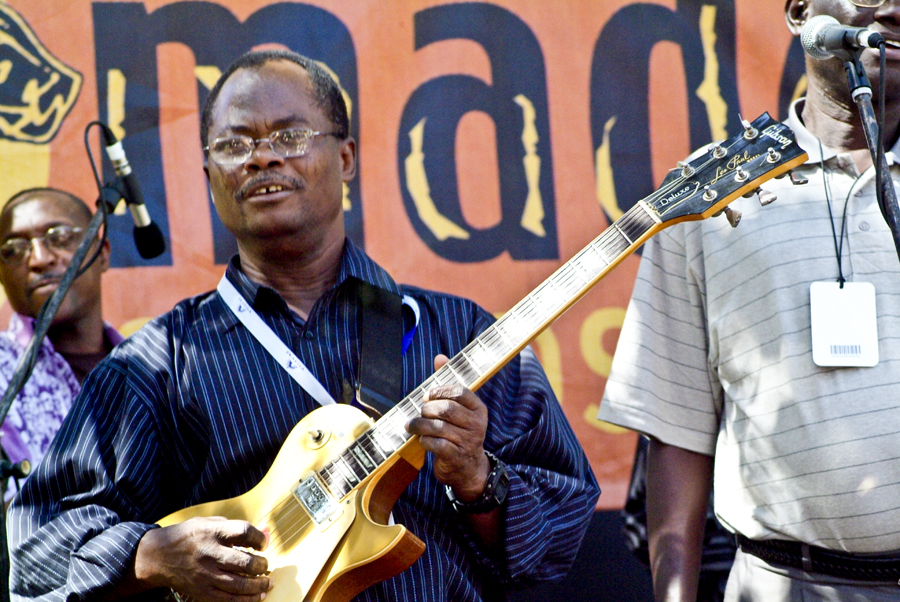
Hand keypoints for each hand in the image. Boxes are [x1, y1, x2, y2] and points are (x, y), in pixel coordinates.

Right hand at [134, 516, 272, 601]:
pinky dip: (247, 599)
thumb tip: (267, 532)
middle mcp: (209, 553)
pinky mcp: (202, 592)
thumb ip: (237, 527)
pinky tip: (257, 596)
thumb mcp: (210, 523)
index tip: (262, 544)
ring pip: (240, 584)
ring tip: (267, 583)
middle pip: (245, 562)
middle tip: (265, 565)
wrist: (158, 556)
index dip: (259, 538)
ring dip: (259, 585)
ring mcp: (205, 575)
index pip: (244, 532)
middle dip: (262, 565)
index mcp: (212, 532)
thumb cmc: (189, 536)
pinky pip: (229, 599)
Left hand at [405, 355, 490, 500]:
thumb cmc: (459, 432)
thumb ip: (448, 383)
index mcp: (478, 409)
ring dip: (420, 425)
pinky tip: (422, 439)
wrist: (468, 468)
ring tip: (412, 425)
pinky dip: (424, 440)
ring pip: (438, 427)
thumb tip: (440, 357)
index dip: (440, 391)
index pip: (460, 392)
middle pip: (447, 409)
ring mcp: (467, 441)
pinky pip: (435, 444)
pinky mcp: (456, 457)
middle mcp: (476, 424)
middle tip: (421, 412)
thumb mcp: (458, 409)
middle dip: (428, 409)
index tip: (429, 396)